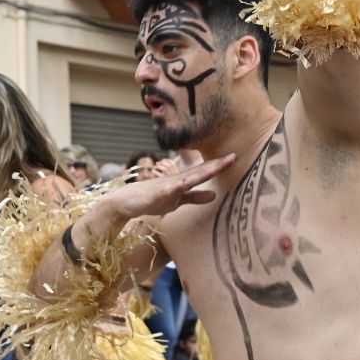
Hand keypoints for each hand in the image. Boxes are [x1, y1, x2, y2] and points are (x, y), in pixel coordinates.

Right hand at [101, 156, 234, 222]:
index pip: (203, 172)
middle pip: (199, 171)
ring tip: (217, 166)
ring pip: (187, 178)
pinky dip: (176, 187)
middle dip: (216, 165)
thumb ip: (195, 197)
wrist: (125, 203)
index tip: (234, 158)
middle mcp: (176, 180)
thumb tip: (215, 195)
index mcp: (182, 181)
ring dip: (202, 172)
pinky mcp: (155, 194)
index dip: (218, 166)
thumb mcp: (177, 200)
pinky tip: (185, 184)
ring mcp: (165, 186)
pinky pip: (167, 191)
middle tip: (234, 156)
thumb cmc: (151, 200)